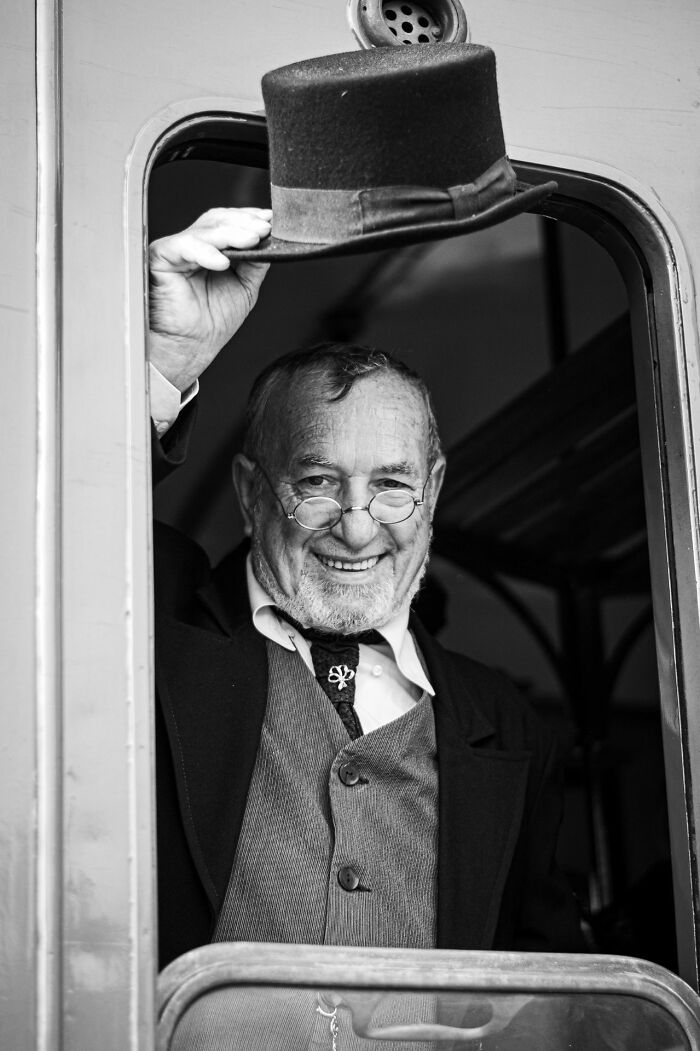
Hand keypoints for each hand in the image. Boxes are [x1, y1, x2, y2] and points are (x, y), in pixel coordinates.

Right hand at [147, 207, 271, 391]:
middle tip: (264, 228)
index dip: (249, 218)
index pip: (229, 222)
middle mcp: (192, 245)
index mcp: (211, 249)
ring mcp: (176, 249)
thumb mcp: (245, 287)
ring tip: (252, 240)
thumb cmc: (212, 322)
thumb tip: (269, 240)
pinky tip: (223, 262)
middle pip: (217, 220)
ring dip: (232, 233)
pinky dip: (206, 252)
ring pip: (205, 230)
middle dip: (243, 222)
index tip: (271, 220)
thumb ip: (255, 262)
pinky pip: (185, 246)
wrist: (191, 347)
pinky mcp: (161, 256)